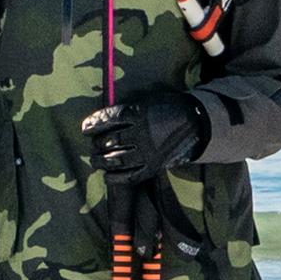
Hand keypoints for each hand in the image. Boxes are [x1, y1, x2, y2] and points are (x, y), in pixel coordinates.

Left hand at [78, 91, 204, 187]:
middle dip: (97, 145)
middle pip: (111, 141)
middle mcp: (141, 134)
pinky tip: (108, 177)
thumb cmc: (169, 108)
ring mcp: (148, 152)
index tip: (85, 128)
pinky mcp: (154, 167)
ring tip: (95, 161)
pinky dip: (117, 178)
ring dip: (102, 162)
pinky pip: (132, 176)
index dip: (95, 124)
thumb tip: (105, 118)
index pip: (110, 119)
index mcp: (139, 114)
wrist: (196, 123)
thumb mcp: (149, 101)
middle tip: (93, 146)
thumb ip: (129, 109)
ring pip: (118, 160)